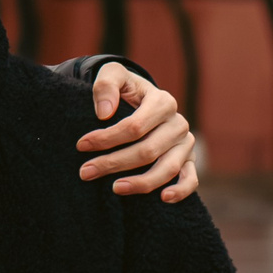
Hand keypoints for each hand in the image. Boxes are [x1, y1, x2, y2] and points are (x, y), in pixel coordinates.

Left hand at [76, 63, 198, 201]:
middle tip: (85, 172)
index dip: (106, 138)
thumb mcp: (113, 75)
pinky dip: (180, 191)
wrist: (140, 99)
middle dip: (113, 163)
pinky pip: (191, 179)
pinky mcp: (189, 160)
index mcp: (162, 102)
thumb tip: (104, 113)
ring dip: (140, 183)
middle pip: (147, 150)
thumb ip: (106, 85)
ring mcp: (186, 143)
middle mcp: (178, 123)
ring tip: (114, 188)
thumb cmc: (124, 88)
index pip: (134, 126)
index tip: (81, 146)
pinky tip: (162, 198)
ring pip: (167, 168)